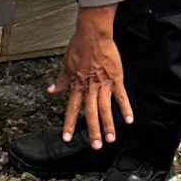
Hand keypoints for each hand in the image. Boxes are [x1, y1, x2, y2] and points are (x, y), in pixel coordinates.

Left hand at [48, 8, 132, 149]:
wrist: (93, 34)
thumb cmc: (79, 47)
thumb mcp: (66, 65)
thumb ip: (61, 80)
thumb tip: (51, 90)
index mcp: (77, 85)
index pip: (72, 108)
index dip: (69, 124)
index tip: (67, 138)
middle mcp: (89, 87)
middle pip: (91, 113)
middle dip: (93, 131)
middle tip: (95, 146)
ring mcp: (103, 84)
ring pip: (105, 108)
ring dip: (108, 124)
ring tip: (110, 139)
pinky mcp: (115, 78)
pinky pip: (121, 96)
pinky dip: (125, 108)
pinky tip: (129, 120)